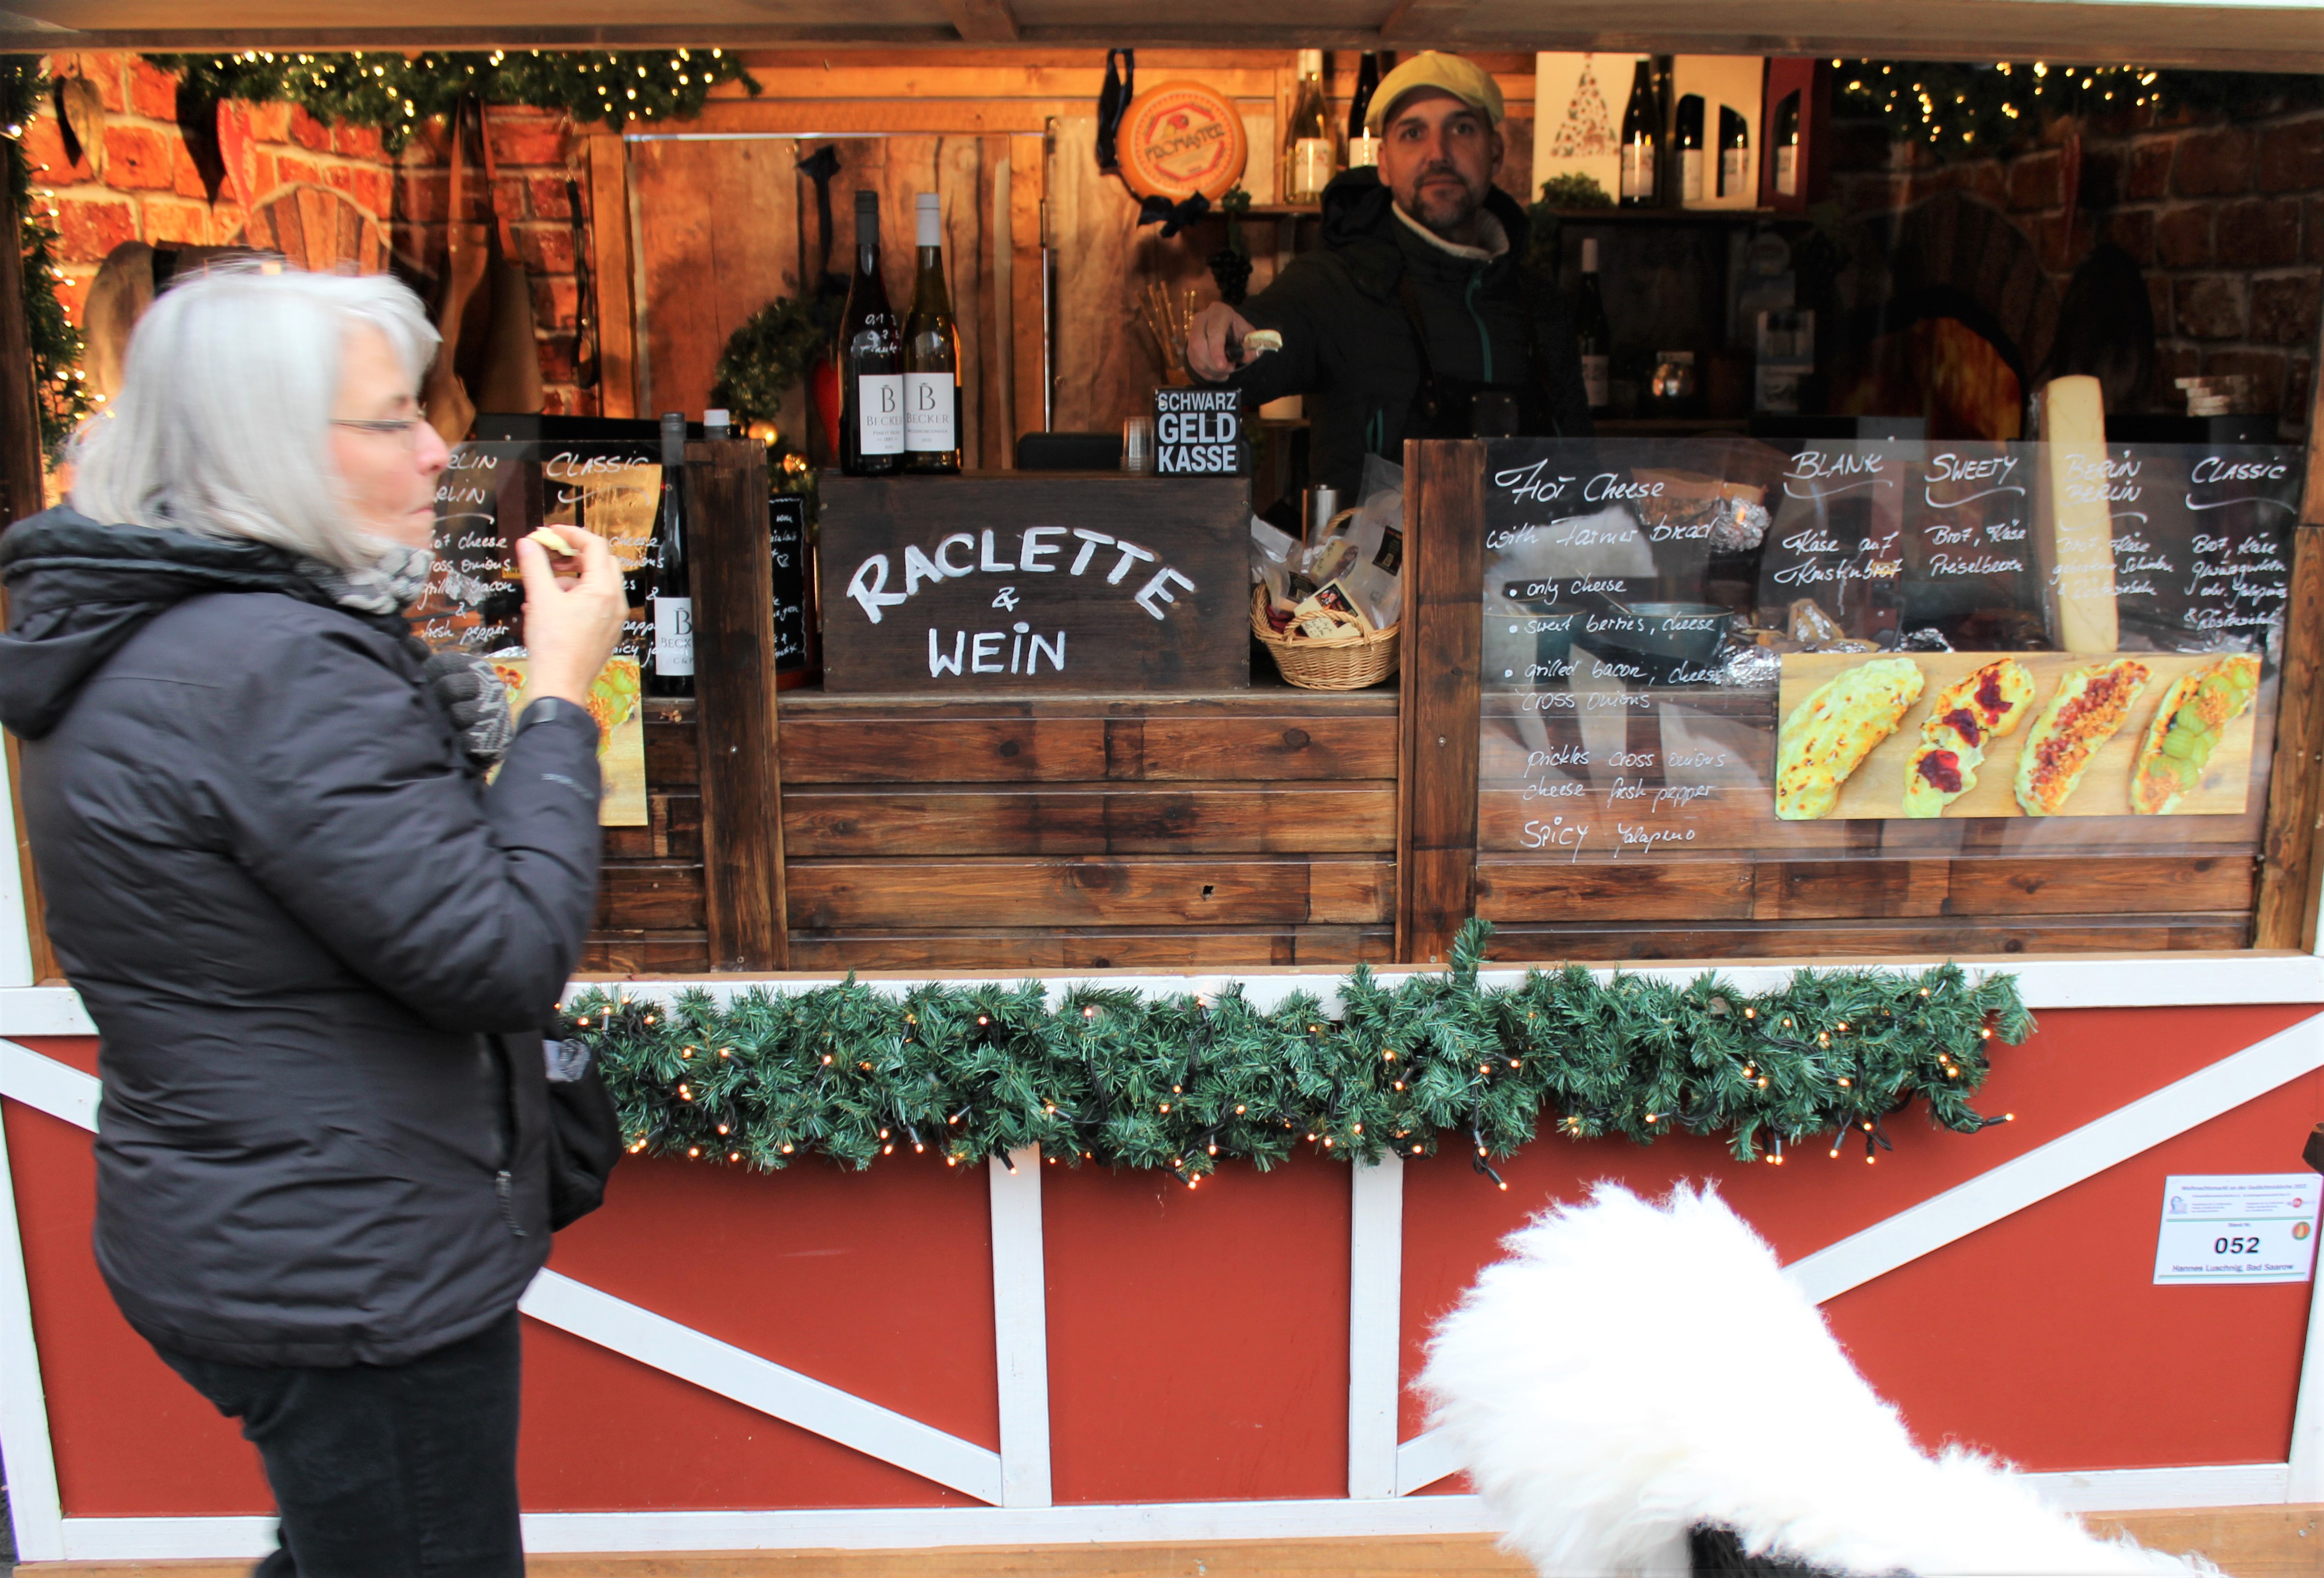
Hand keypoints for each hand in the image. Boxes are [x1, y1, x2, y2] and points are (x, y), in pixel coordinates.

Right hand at [517, 524, 625, 708]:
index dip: (571, 533)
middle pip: (600, 562)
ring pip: (595, 585)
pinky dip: (573, 598)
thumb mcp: (540, 598)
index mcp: (604, 590)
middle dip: (573, 554)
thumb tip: (528, 543)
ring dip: (570, 578)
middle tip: (550, 554)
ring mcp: (613, 619)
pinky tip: (547, 607)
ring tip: (543, 587)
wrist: (559, 685)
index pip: (595, 545)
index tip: (550, 532)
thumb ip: (534, 566)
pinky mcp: (605, 632)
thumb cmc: (554, 646)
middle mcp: (615, 603)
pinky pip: (594, 605)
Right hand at [1186, 301, 1256, 383]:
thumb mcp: (1248, 335)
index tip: (1222, 366)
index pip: (1214, 331)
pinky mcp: (1188, 346)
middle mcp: (1201, 319)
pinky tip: (1218, 374)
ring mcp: (1192, 332)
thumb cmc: (1238, 330)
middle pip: (1198, 344)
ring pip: (1195, 356)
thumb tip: (1247, 356)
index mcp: (1218, 312)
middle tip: (1228, 370)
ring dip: (1211, 370)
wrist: (1227, 330)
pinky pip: (1193, 364)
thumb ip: (1251, 345)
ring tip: (1225, 373)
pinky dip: (1206, 373)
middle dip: (1212, 363)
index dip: (1216, 350)